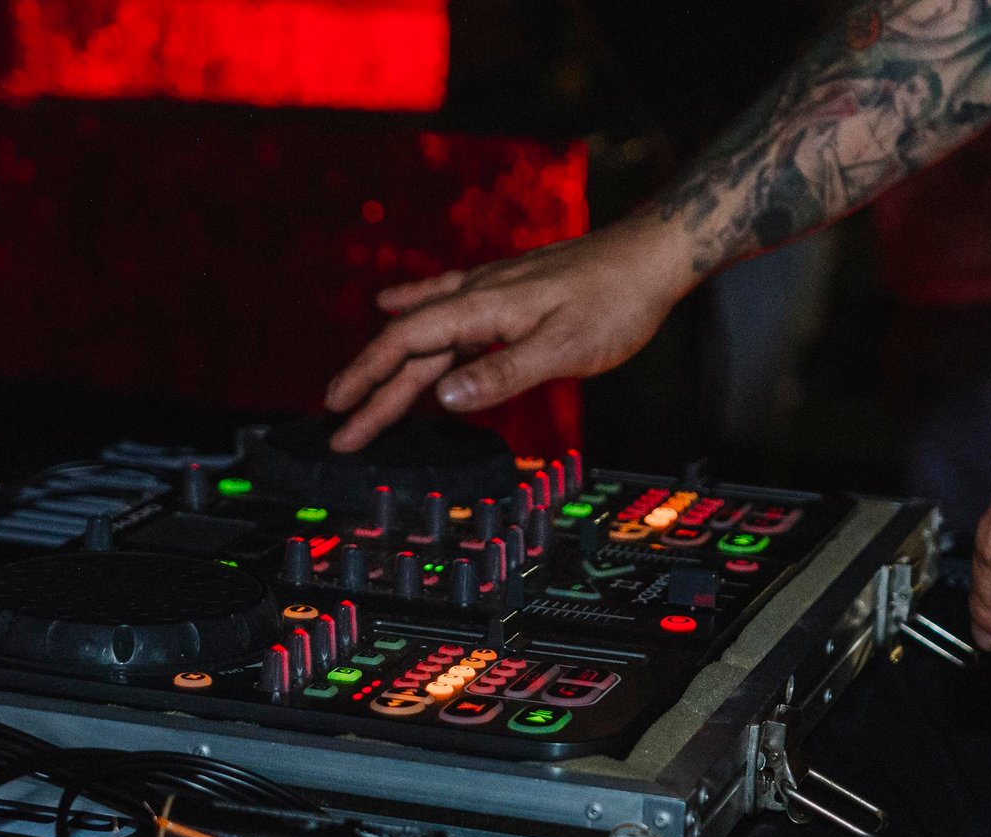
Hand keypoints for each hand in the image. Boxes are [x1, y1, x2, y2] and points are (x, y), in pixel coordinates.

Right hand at [323, 212, 696, 451]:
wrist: (651, 254)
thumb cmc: (616, 301)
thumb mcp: (564, 348)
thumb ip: (503, 373)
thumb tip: (445, 398)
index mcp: (483, 309)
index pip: (407, 346)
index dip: (369, 382)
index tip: (339, 414)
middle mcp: (477, 296)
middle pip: (410, 346)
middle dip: (371, 387)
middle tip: (340, 427)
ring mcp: (490, 292)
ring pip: (425, 331)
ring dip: (390, 364)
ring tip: (358, 392)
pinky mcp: (506, 294)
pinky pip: (445, 309)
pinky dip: (414, 318)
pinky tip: (394, 306)